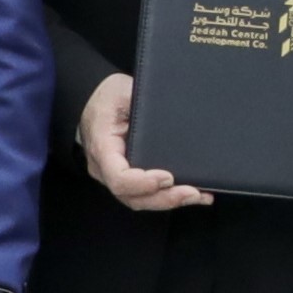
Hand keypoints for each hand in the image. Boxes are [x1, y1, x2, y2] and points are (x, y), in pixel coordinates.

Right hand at [80, 72, 212, 212]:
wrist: (92, 102)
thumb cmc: (107, 97)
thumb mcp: (124, 91)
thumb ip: (143, 104)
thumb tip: (174, 115)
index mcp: (102, 147)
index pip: (118, 177)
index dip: (143, 183)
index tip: (167, 177)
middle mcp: (104, 169)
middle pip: (132, 196)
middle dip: (164, 199)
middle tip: (194, 193)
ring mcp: (113, 177)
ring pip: (139, 200)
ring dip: (169, 201)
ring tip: (199, 196)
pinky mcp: (126, 179)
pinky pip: (144, 195)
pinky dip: (166, 197)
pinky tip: (192, 194)